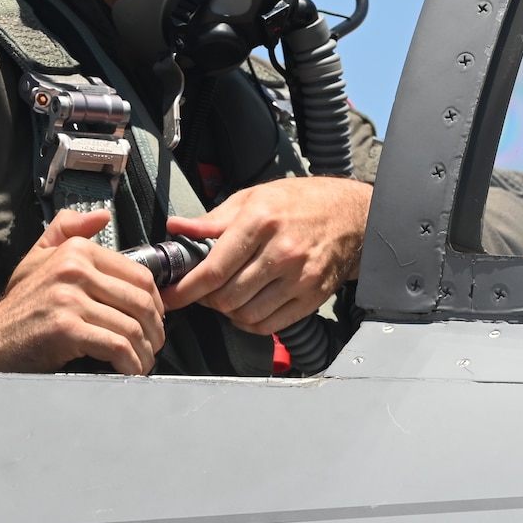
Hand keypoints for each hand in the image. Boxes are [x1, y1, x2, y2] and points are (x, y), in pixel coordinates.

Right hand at [0, 209, 164, 374]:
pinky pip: (115, 345)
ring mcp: (69, 299)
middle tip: (153, 346)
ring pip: (131, 326)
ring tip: (141, 362)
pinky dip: (129, 362)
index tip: (155, 320)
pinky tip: (128, 370)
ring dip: (144, 351)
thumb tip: (103, 216)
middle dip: (155, 330)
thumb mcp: (39, 256)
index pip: (138, 274)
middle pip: (140, 301)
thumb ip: (69, 231)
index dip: (156, 301)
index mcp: (76, 251)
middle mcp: (74, 270)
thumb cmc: (19, 304)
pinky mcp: (66, 329)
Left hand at [162, 177, 371, 334]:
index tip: (171, 295)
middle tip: (200, 291)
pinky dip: (249, 322)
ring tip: (224, 296)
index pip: (215, 268)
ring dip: (226, 312)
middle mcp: (282, 252)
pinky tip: (246, 306)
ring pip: (245, 315)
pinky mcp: (312, 298)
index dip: (186, 288)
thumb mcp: (253, 197)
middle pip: (227, 297)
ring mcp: (300, 278)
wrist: (351, 215)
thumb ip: (212, 220)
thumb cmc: (299, 202)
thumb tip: (176, 228)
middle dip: (204, 299)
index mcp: (262, 221)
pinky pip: (269, 325)